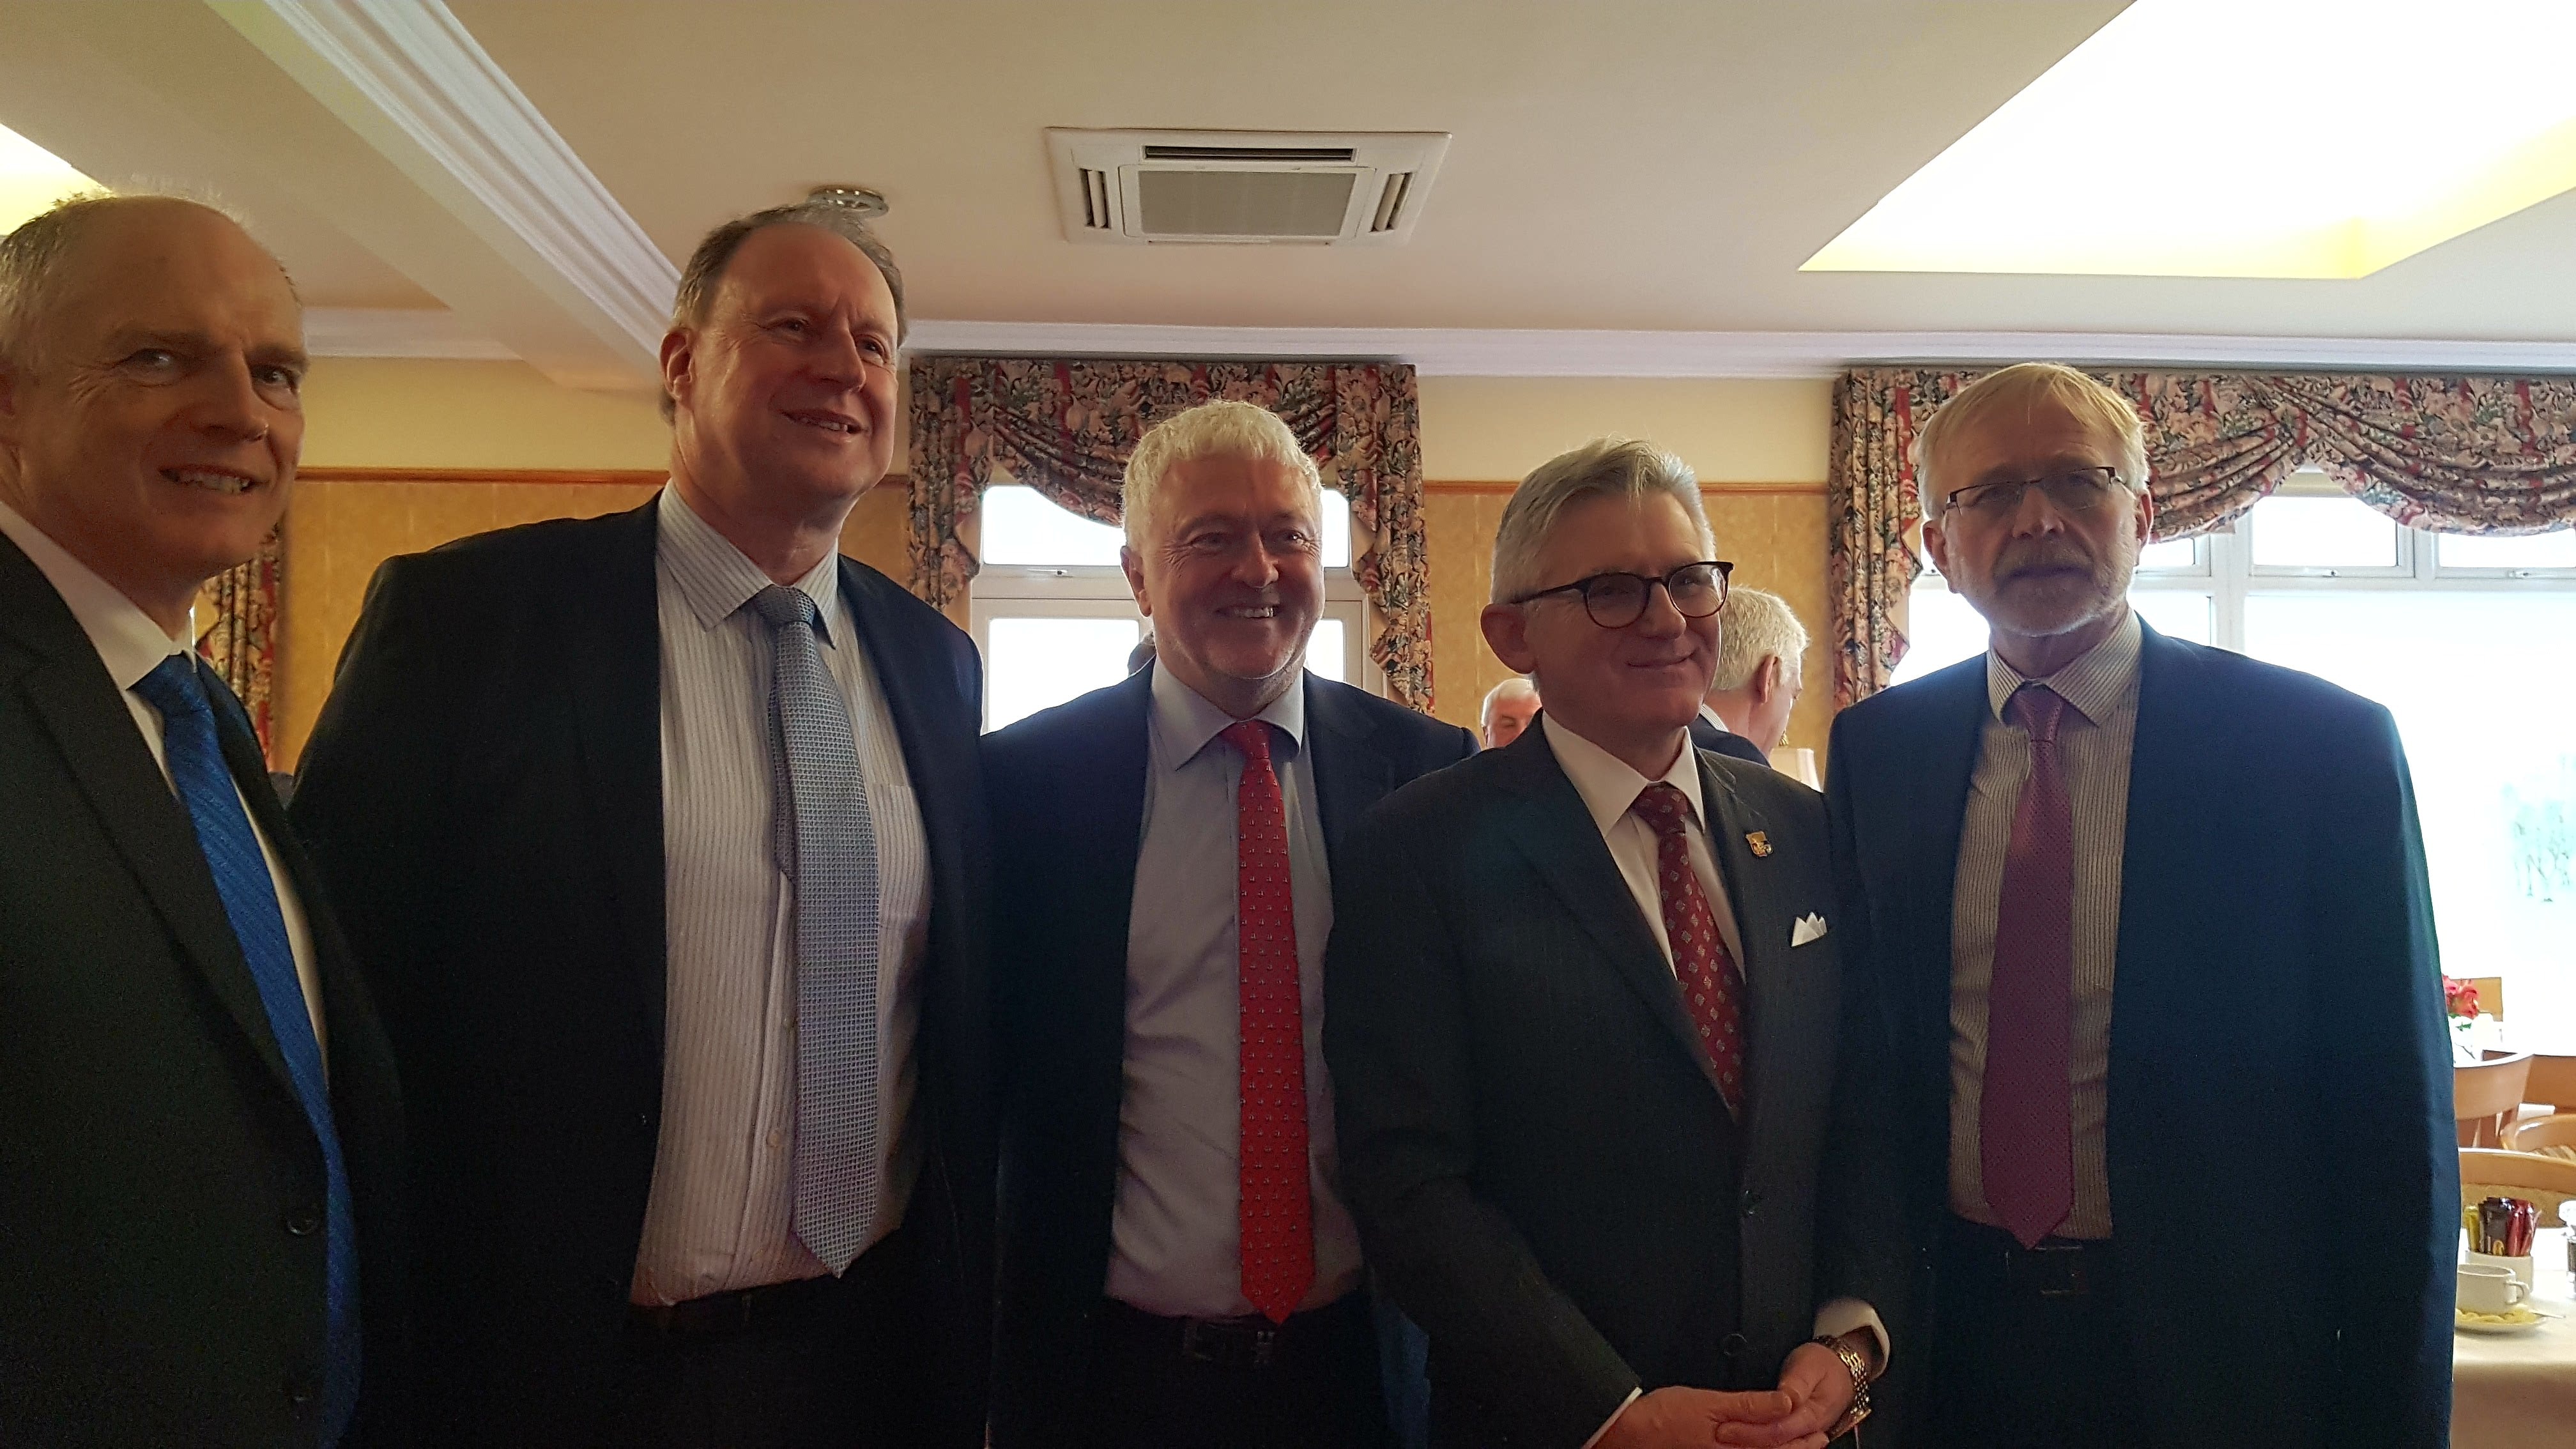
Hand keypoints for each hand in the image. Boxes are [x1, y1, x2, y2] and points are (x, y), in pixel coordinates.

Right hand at [1599, 1385, 1799, 1448]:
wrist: (1626, 1434)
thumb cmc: (1663, 1417)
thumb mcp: (1710, 1403)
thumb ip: (1750, 1405)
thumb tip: (1785, 1402)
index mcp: (1735, 1446)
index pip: (1778, 1443)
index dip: (1801, 1437)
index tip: (1819, 1431)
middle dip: (1797, 1448)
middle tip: (1819, 1440)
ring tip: (1799, 1446)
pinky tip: (1759, 1447)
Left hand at [1712, 1343, 1857, 1447]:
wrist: (1842, 1370)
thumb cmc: (1823, 1365)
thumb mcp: (1809, 1367)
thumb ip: (1796, 1385)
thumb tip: (1785, 1399)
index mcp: (1812, 1414)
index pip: (1778, 1430)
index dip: (1750, 1431)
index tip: (1725, 1426)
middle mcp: (1809, 1430)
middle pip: (1775, 1444)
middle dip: (1746, 1440)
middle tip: (1718, 1434)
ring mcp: (1804, 1433)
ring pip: (1778, 1447)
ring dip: (1752, 1443)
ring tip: (1726, 1438)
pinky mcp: (1798, 1432)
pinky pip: (1780, 1443)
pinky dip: (1761, 1443)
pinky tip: (1743, 1440)